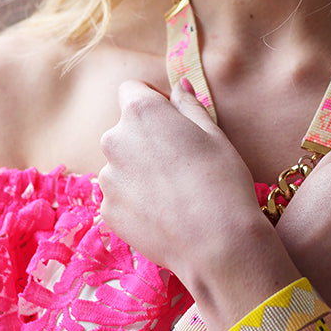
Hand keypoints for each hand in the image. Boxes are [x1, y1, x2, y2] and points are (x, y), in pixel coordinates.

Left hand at [99, 80, 269, 290]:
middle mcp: (114, 141)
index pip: (132, 90)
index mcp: (140, 113)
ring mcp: (107, 179)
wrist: (216, 243)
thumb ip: (189, 106)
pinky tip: (165, 215)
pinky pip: (122, 197)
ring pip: (123, 166)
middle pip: (126, 131)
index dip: (154, 101)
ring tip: (175, 194)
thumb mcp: (214, 134)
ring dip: (141, 172)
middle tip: (181, 163)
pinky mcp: (108, 211)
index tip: (173, 120)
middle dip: (147, 140)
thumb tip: (180, 87)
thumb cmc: (222, 181)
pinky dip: (138, 202)